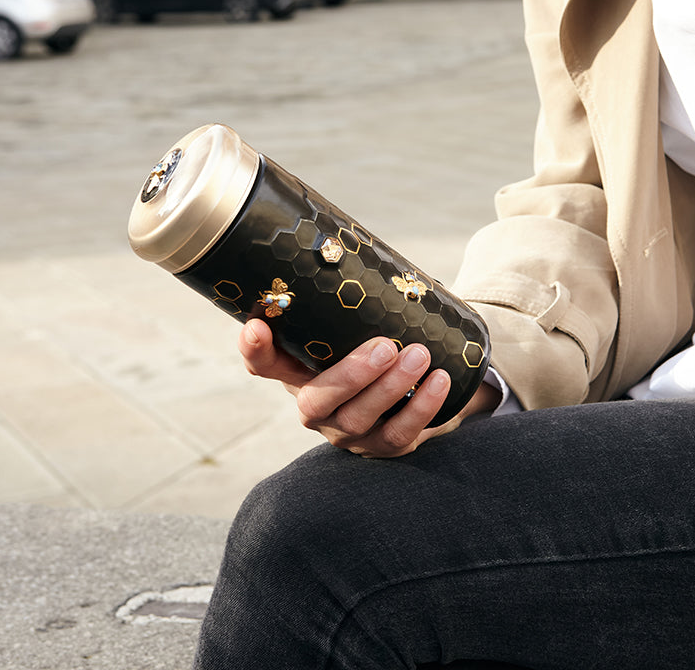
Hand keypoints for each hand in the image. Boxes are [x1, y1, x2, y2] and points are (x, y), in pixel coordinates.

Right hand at [238, 318, 499, 457]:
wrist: (420, 386)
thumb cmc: (379, 342)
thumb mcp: (357, 326)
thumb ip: (351, 301)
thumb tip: (357, 246)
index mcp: (299, 372)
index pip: (265, 365)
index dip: (255, 350)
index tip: (257, 326)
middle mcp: (317, 407)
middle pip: (316, 402)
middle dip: (350, 376)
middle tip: (385, 347)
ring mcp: (347, 432)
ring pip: (358, 420)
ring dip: (391, 388)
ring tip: (420, 355)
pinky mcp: (382, 447)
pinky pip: (398, 435)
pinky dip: (421, 408)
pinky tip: (439, 380)